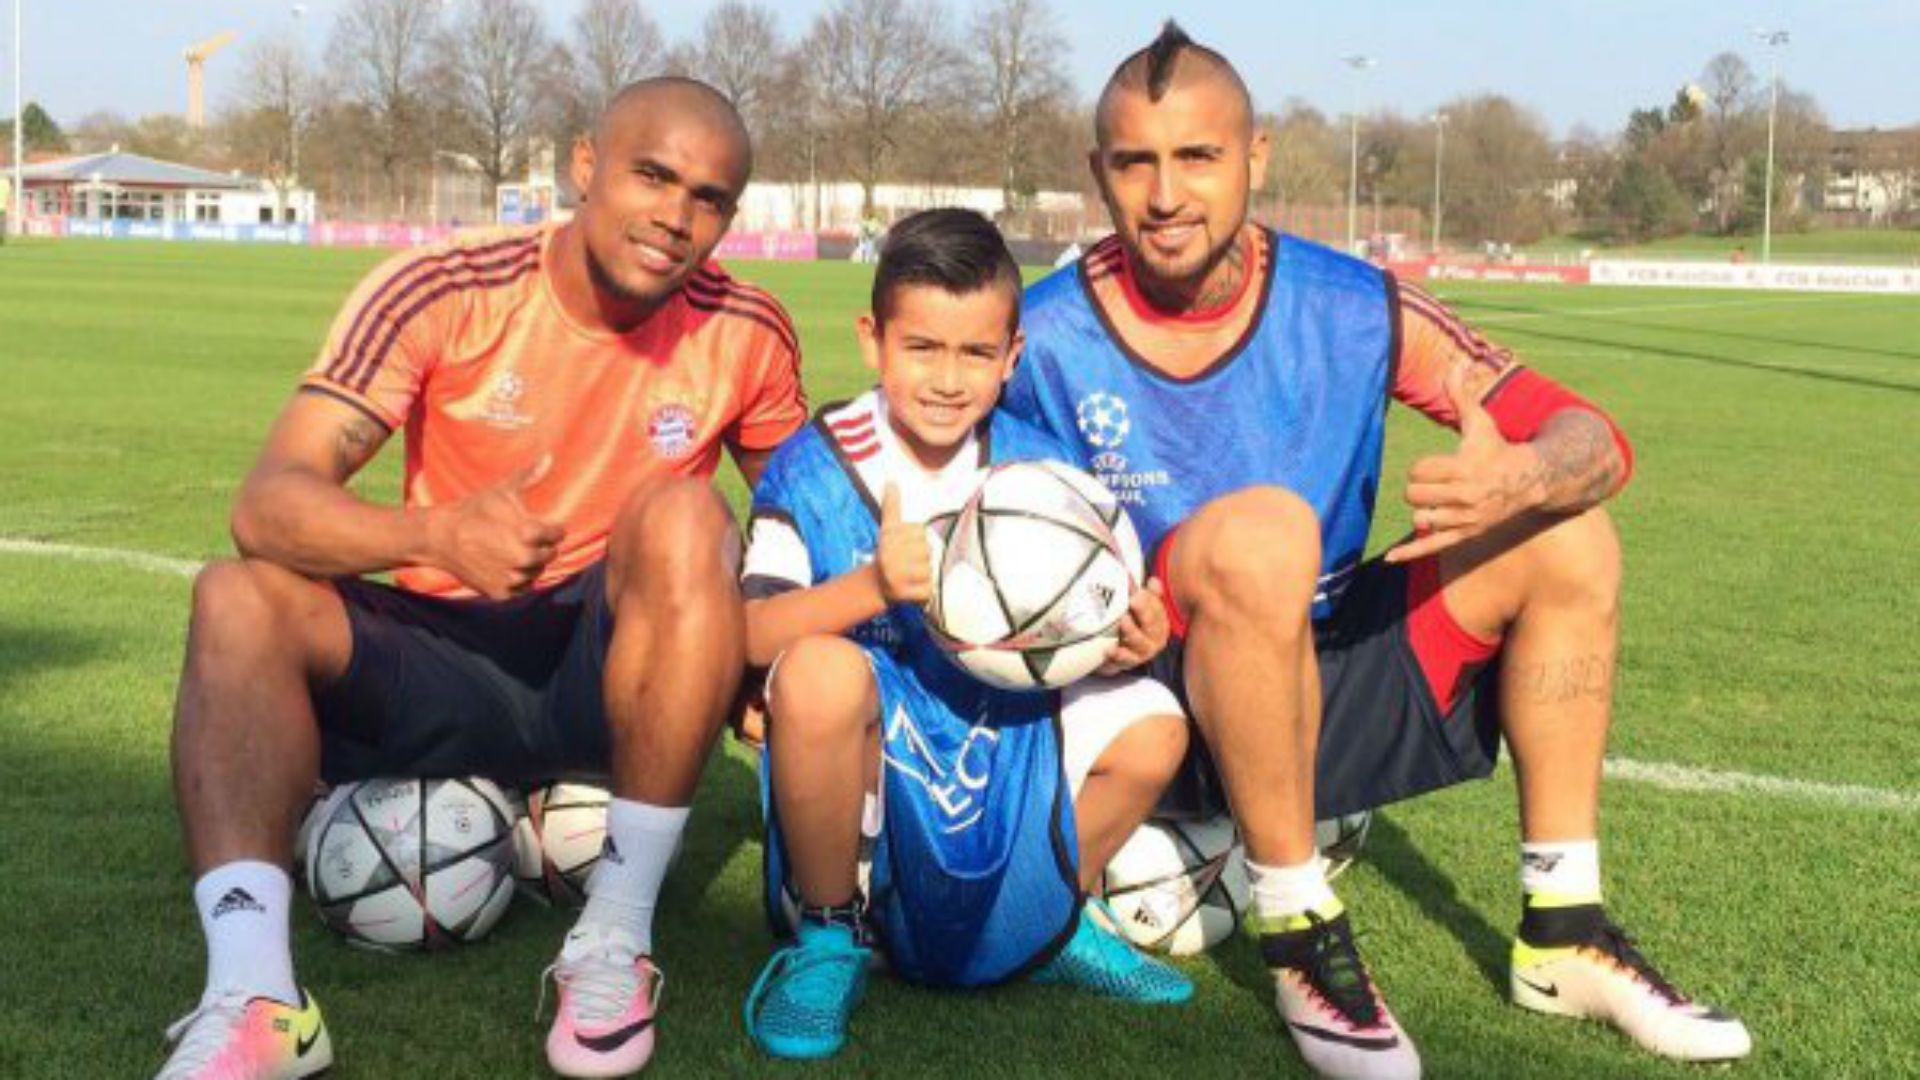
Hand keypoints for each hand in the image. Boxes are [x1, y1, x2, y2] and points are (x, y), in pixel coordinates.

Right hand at [430, 456, 564, 598]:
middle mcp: (524, 558)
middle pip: (549, 554)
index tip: (537, 525)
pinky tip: (502, 565)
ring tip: (509, 550)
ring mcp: (512, 578)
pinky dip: (516, 579)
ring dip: (530, 563)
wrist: (439, 537)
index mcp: (530, 532)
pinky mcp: (501, 593)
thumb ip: (529, 475)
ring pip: (536, 572)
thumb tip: (549, 456)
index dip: (550, 528)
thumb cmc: (473, 510)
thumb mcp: (501, 490)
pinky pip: (521, 588)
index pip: (558, 534)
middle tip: (520, 537)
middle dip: (540, 546)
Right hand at [874, 483, 932, 605]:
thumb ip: (891, 506)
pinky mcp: (905, 594)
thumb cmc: (888, 552)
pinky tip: (912, 591)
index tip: (903, 546)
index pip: (921, 532)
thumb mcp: (889, 528)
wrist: (876, 586)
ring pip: (930, 570)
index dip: (916, 540)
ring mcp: (897, 576)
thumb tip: (891, 481)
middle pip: (927, 551)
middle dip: (922, 559)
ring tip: (909, 577)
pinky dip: (925, 593)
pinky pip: (928, 590)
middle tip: (907, 564)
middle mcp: (890, 555)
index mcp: (889, 537)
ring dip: (924, 576)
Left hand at [1099, 577, 1169, 674]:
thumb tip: (1154, 580)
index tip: (1138, 591)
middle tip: (1133, 600)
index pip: (1157, 609)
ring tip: (1123, 620)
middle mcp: (1155, 638)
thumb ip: (1144, 595)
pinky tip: (1110, 649)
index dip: (1149, 600)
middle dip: (1143, 612)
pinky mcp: (1129, 663)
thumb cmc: (1132, 627)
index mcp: (1159, 622)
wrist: (1118, 655)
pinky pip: (1125, 659)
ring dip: (1132, 631)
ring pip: (1140, 642)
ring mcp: (1143, 652)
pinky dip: (1118, 654)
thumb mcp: (1138, 609)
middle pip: (1152, 624)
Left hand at [1386, 364, 1540, 563]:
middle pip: (1414, 496)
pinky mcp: (1466, 535)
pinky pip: (1432, 547)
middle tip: (1436, 482)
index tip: (1436, 465)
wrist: (1528, 481)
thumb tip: (1452, 367)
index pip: (1419, 472)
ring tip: (1440, 500)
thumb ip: (1461, 397)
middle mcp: (1465, 496)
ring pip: (1421, 518)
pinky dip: (1410, 553)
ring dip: (1423, 509)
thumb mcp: (1480, 422)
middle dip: (1418, 488)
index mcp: (1464, 468)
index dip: (1421, 468)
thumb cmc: (1497, 448)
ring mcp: (1465, 519)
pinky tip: (1390, 559)